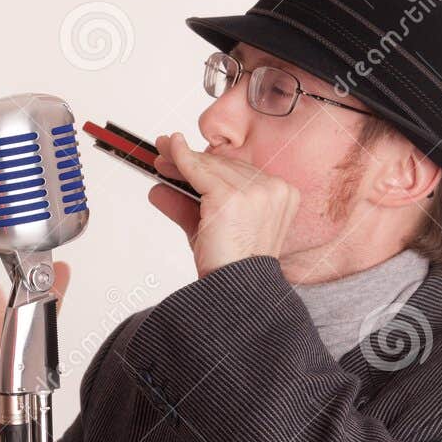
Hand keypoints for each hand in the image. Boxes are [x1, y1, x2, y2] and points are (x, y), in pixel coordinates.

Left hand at [147, 131, 299, 278]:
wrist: (235, 291)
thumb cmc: (229, 269)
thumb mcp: (208, 230)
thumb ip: (187, 207)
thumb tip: (159, 190)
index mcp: (282, 197)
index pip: (240, 172)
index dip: (209, 164)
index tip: (183, 156)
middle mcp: (274, 190)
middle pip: (225, 165)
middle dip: (191, 160)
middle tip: (164, 153)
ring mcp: (256, 192)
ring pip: (212, 166)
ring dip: (182, 159)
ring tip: (160, 157)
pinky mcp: (233, 196)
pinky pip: (200, 171)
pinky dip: (182, 159)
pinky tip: (171, 150)